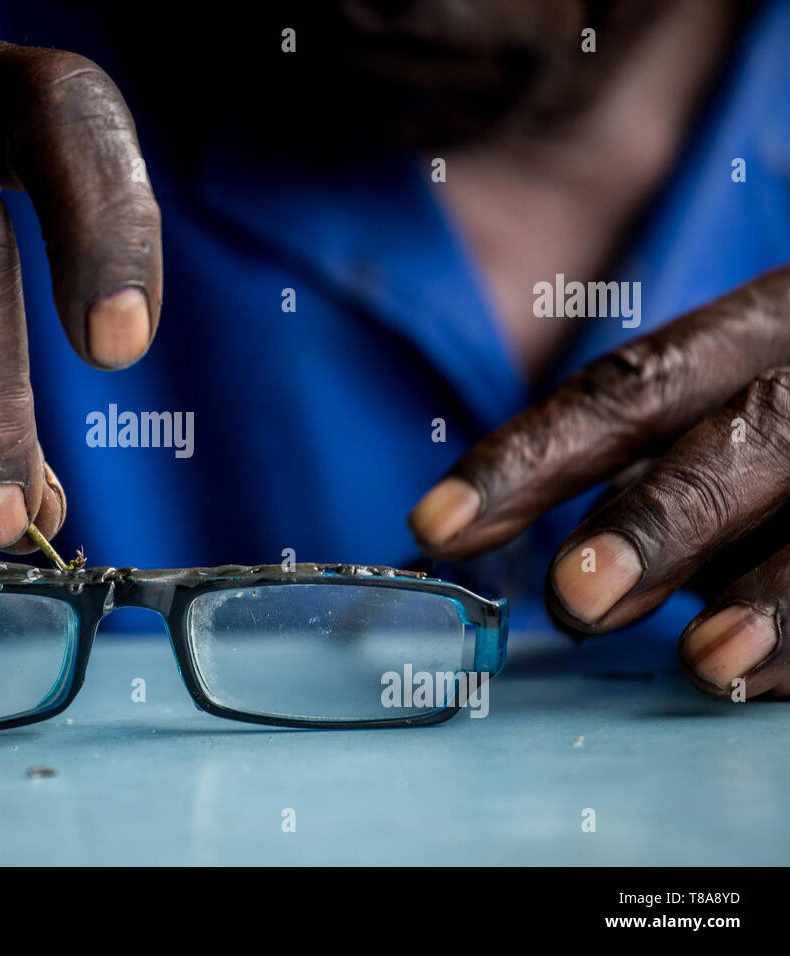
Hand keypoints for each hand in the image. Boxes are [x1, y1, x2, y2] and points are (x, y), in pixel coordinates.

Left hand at [409, 268, 789, 699]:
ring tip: (702, 660)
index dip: (528, 456)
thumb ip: (654, 469)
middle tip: (576, 600)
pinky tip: (756, 674)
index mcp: (765, 323)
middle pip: (739, 437)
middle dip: (657, 521)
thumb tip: (541, 568)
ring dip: (770, 592)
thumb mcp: (736, 408)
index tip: (436, 526)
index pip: (630, 386)